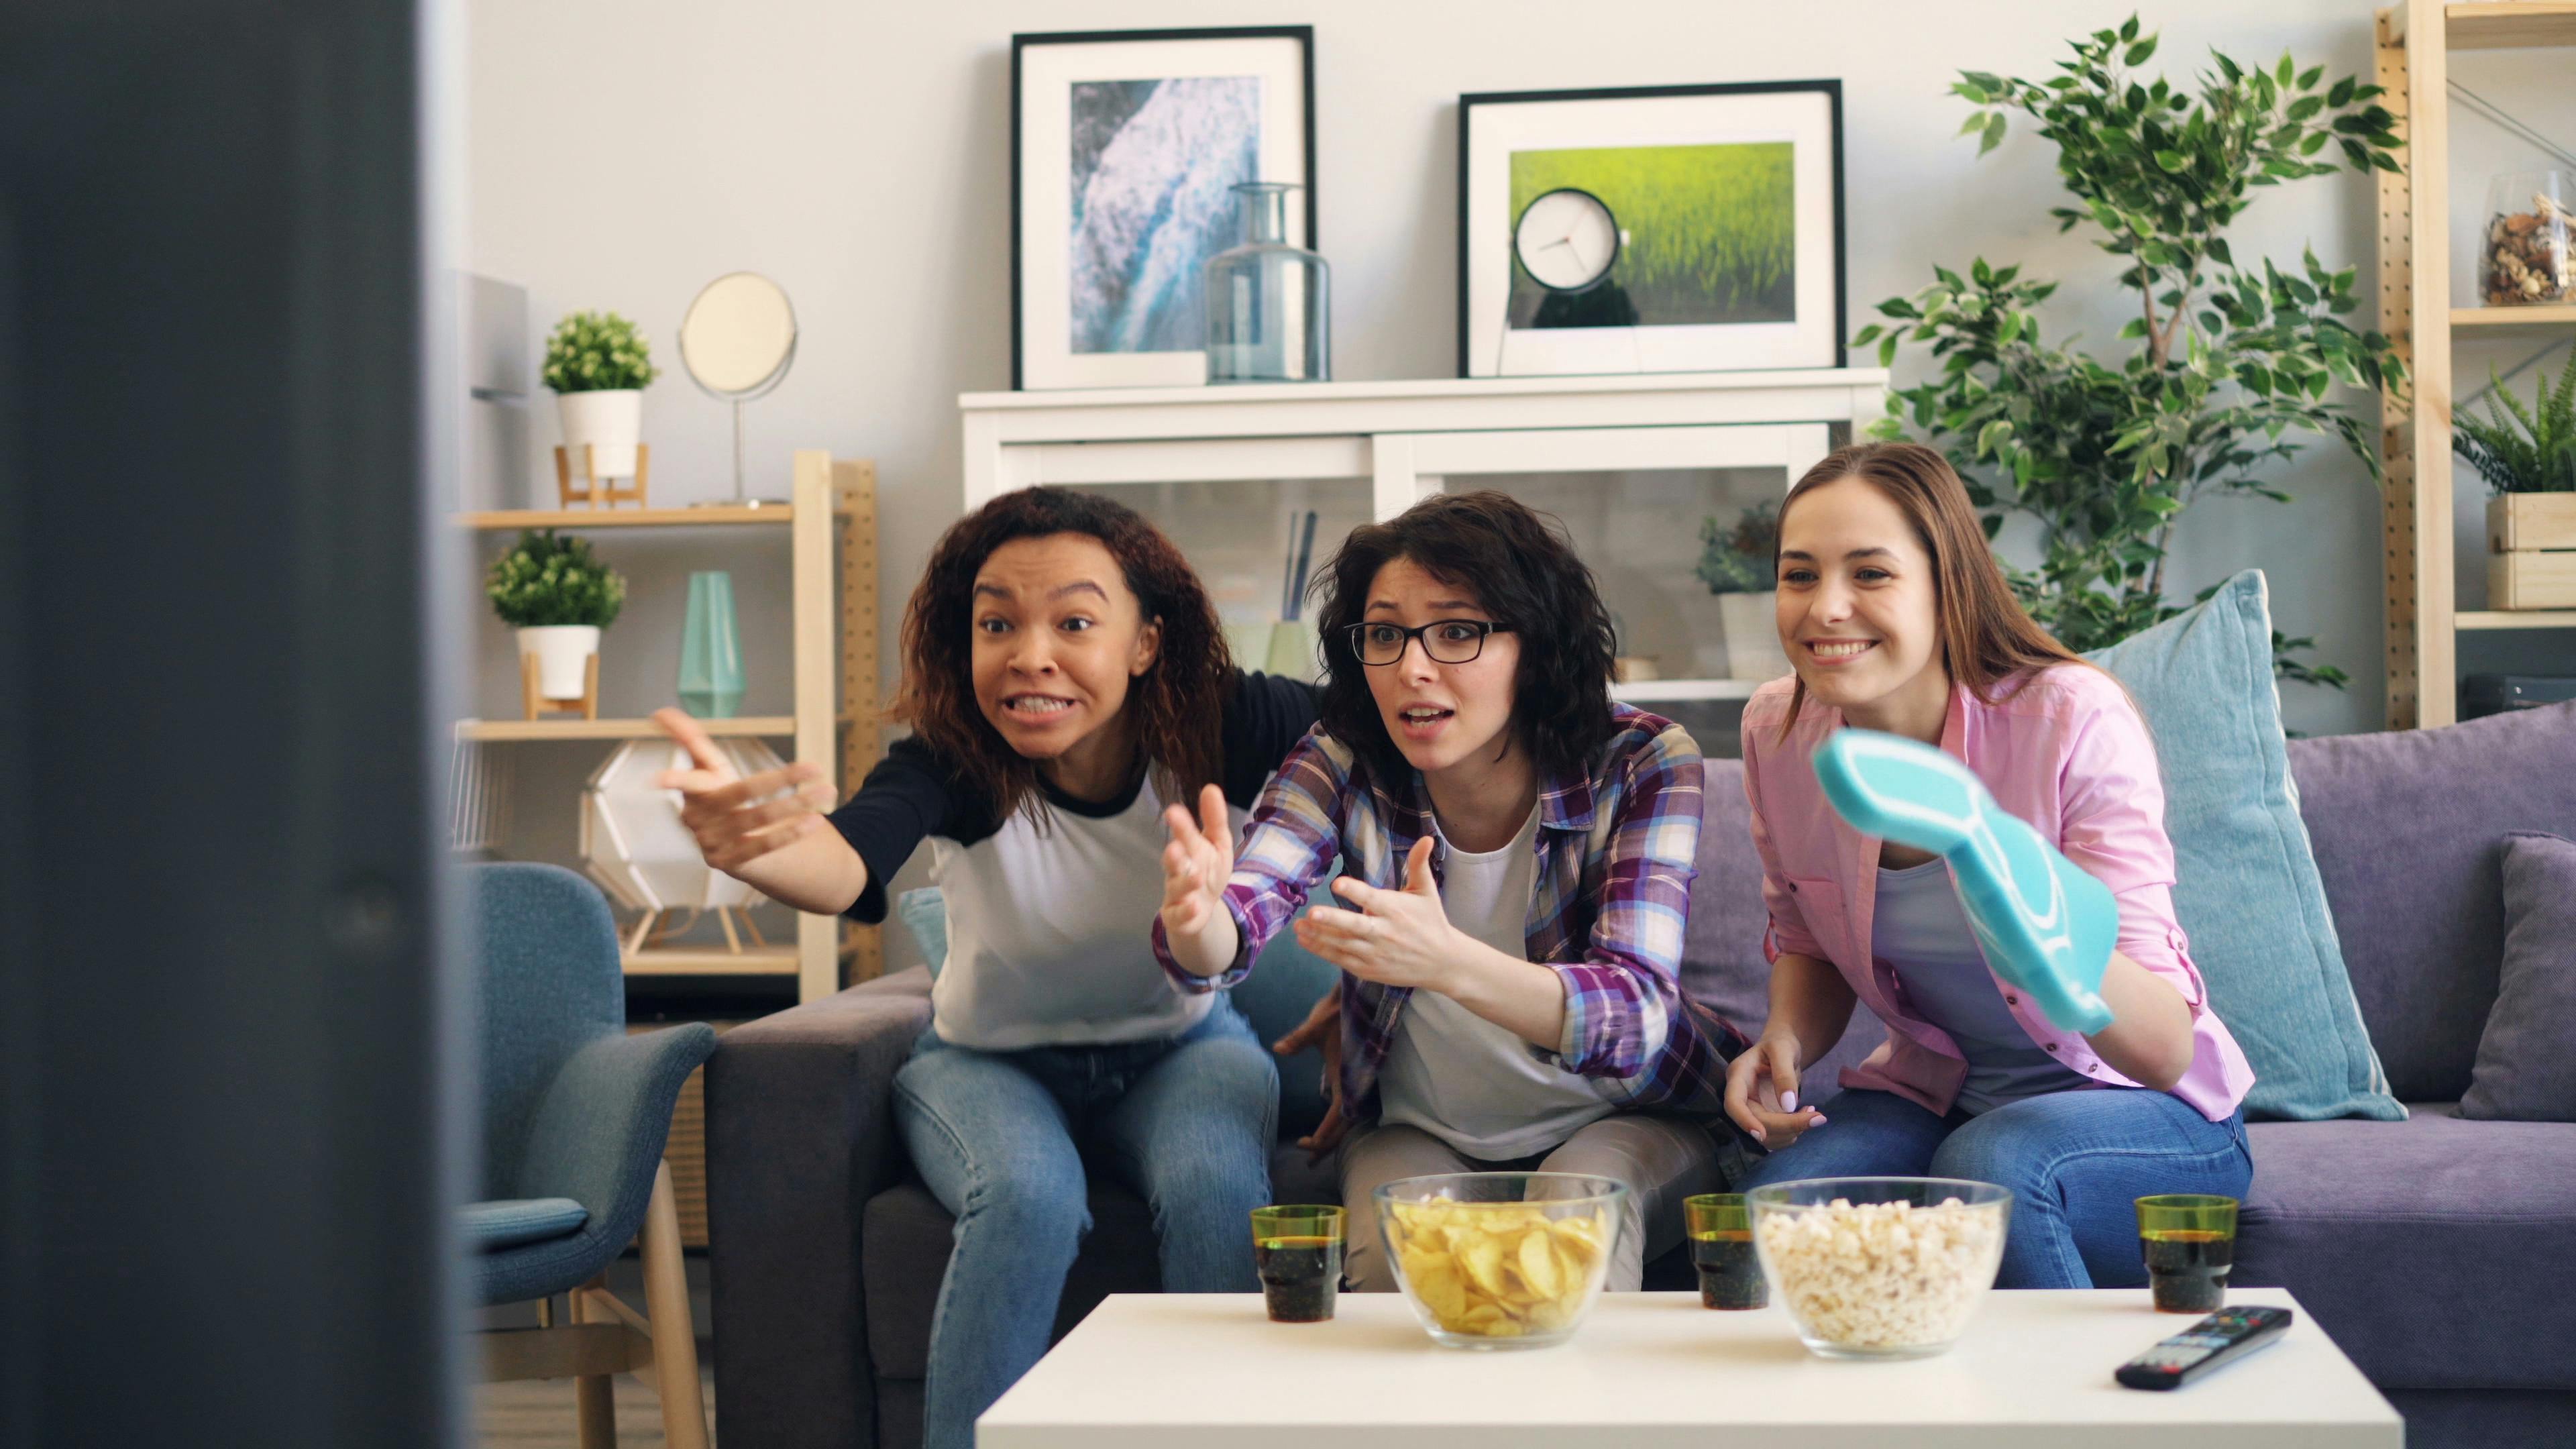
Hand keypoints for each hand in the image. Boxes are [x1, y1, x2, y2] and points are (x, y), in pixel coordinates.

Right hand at [653, 707, 834, 875]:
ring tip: (827, 791)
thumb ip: (688, 738)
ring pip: (759, 818)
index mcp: (693, 790)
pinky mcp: (728, 863)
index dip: (678, 778)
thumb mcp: (708, 767)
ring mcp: (710, 842)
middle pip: (743, 794)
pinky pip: (763, 846)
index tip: (660, 778)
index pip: (692, 779)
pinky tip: (814, 821)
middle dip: (782, 780)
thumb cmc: (718, 794)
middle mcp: (697, 818)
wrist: (729, 841)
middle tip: (816, 766)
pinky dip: (790, 833)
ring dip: (797, 804)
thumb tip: (659, 712)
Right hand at [1158, 783, 1233, 940]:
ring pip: (1176, 888)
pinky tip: (1195, 906)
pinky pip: (1179, 915)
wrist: (1201, 909)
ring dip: (1185, 883)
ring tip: (1196, 877)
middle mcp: (1177, 870)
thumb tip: (1211, 787)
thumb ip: (1214, 819)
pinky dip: (1186, 911)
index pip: (1184, 836)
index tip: (1173, 811)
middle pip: (1174, 862)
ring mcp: (1176, 894)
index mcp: (1188, 850)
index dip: (1180, 825)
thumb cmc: (1208, 870)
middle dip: (1174, 855)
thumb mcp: (1218, 844)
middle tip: (1175, 847)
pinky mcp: (1177, 916)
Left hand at [1272, 983, 1347, 1164]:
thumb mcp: (1316, 1025)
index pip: (1338, 1114)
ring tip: (1314, 1156)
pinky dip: (1337, 1125)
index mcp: (1345, 1075)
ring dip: (1333, 1138)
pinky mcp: (1352, 1078)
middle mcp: (1352, 1082)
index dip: (1325, 1132)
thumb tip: (1278, 1048)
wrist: (1357, 998)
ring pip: (1348, 1121)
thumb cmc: (1336, 1010)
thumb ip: (1299, 1038)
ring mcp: (1354, 1081)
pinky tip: (1326, 1131)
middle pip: (1344, 1125)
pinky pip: (1348, 1110)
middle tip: (1306, 1162)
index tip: (1307, 1145)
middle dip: (1328, 1145)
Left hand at [1292, 836, 1460, 991]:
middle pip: (1355, 926)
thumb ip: (1419, 864)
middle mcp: (1385, 932)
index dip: (1355, 891)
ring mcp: (1376, 953)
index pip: (1372, 899)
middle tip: (1312, 912)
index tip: (1337, 882)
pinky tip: (1305, 940)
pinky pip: (1342, 959)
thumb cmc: (1431, 921)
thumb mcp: (1426, 891)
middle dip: (1333, 920)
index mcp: (1396, 909)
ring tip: (1298, 926)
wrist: (1442, 962)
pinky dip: (1323, 951)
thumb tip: (1427, 837)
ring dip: (1319, 936)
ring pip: (1343, 944)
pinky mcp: (1370, 969)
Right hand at [1722, 1031, 1826, 1148]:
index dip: (1744, 1121)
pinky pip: (1777, 1135)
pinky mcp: (1764, 1119)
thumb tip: (1788, 1106)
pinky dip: (1794, 1131)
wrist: (1783, 1050)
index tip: (1761, 1134)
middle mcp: (1741, 1096)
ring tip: (1812, 1113)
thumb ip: (1784, 1074)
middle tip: (1818, 1118)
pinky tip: (1806, 1114)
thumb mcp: (1784, 1049)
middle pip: (1756, 1122)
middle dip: (1787, 1126)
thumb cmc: (1780, 1044)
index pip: (1733, 1103)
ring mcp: (1751, 1110)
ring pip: (1767, 1135)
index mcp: (1738, 1075)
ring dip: (1792, 1131)